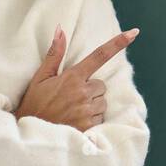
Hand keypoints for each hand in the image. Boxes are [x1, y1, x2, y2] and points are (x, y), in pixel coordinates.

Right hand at [16, 24, 139, 131]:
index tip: (134, 32)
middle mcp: (82, 92)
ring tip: (72, 111)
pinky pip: (100, 118)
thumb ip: (54, 55)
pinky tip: (75, 122)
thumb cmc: (34, 105)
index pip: (99, 55)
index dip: (118, 43)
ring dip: (91, 106)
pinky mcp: (90, 126)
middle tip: (71, 99)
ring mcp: (87, 109)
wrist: (31, 135)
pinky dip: (91, 120)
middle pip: (101, 85)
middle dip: (90, 90)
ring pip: (102, 102)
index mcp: (72, 77)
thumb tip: (60, 29)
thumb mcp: (40, 78)